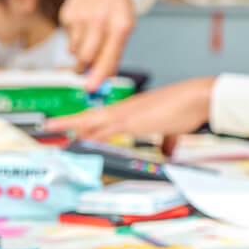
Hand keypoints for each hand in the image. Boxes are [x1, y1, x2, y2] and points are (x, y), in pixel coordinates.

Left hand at [47, 76, 214, 141]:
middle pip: (90, 116)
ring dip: (71, 125)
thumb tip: (167, 152)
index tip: (75, 127)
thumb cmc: (189, 108)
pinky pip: (102, 131)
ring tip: (52, 128)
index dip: (88, 123)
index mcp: (133, 110)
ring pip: (90, 120)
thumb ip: (167, 141)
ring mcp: (125, 114)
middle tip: (50, 125)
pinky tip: (76, 139)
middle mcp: (125, 109)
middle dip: (70, 122)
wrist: (197, 96)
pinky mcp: (129, 121)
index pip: (105, 118)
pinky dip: (87, 136)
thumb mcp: (175, 129)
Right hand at [60, 0, 137, 90]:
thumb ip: (114, 54)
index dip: (99, 74)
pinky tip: (84, 27)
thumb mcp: (125, 30)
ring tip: (90, 38)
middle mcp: (99, 20)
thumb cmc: (118, 10)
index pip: (108, 56)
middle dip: (85, 68)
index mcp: (120, 26)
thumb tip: (101, 79)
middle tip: (86, 69)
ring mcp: (81, 16)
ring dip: (80, 51)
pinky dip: (75, 37)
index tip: (90, 89)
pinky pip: (67, 38)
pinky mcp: (67, 13)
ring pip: (74, 50)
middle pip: (85, 57)